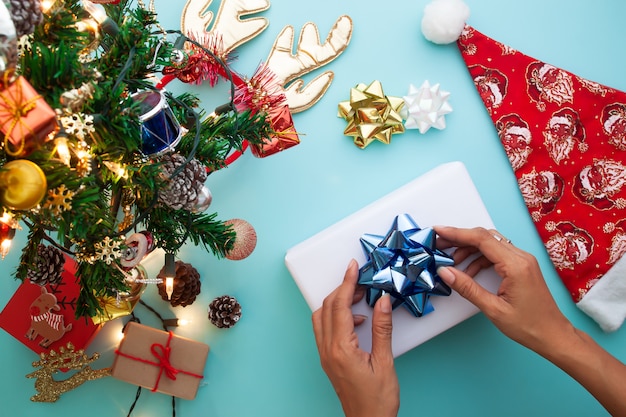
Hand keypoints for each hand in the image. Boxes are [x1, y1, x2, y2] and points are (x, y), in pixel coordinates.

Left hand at [312, 259, 398, 416]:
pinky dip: (338, 317)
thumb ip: (382, 329)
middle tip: (360, 279)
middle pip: (327, 308)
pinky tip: (358, 321)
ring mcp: (325, 356)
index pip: (340, 306)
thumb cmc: (377, 400)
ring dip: (337, 303)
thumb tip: (382, 301)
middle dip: (342, 289)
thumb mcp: (385, 362)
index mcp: (341, 349)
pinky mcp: (328, 360)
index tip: (353, 267)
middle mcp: (328, 350)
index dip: (347, 283)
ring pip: (322, 317)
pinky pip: (326, 330)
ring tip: (359, 297)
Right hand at [434, 226, 625, 415]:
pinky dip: (479, 257)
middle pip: (485, 237)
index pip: (481, 239)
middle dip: (459, 238)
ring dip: (468, 248)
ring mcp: (523, 260)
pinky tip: (468, 271)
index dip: (457, 233)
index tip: (438, 231)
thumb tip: (445, 272)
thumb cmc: (528, 326)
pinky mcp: (522, 266)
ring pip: (490, 243)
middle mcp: (521, 257)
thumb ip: (467, 288)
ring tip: (451, 260)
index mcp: (515, 265)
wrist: (554, 335)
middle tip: (439, 245)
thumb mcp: (493, 309)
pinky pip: (497, 254)